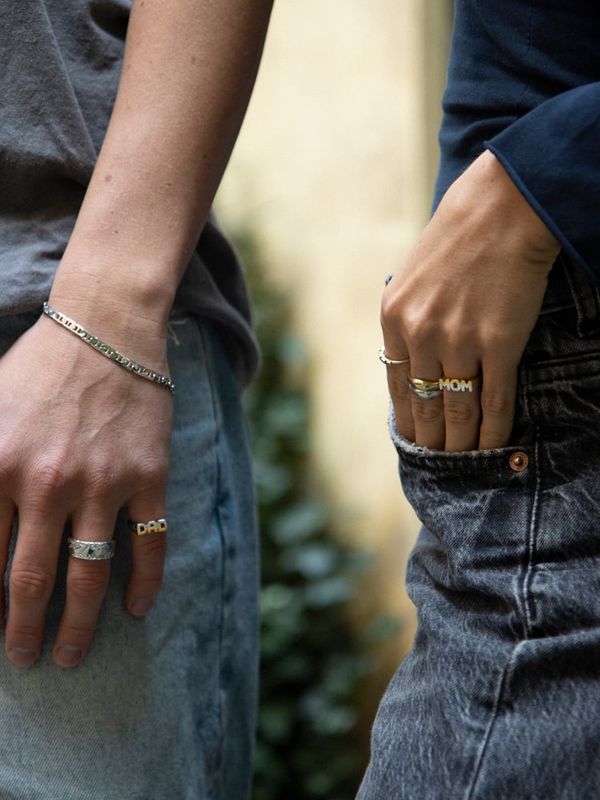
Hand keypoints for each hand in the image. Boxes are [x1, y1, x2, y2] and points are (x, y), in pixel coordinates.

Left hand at [0, 305, 172, 667]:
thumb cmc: (37, 368)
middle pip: (30, 582)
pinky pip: (149, 544)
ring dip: (78, 627)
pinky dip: (145, 584)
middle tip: (24, 659)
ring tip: (70, 656)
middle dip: (23, 632)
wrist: (105, 329)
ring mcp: (103, 483)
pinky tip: (138, 609)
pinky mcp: (148, 478)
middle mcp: (46, 483)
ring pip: (89, 575)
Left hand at [381, 151, 559, 451]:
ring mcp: (458, 341)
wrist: (502, 208)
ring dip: (462, 444)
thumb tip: (412, 365)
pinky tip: (495, 445)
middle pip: (425, 406)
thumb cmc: (458, 239)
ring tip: (465, 465)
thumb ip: (408, 323)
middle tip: (438, 466)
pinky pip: (493, 400)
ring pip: (458, 411)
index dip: (409, 421)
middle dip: (433, 442)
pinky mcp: (498, 343)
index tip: (416, 442)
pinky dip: (494, 429)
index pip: (397, 388)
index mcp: (393, 319)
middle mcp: (419, 335)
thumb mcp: (411, 279)